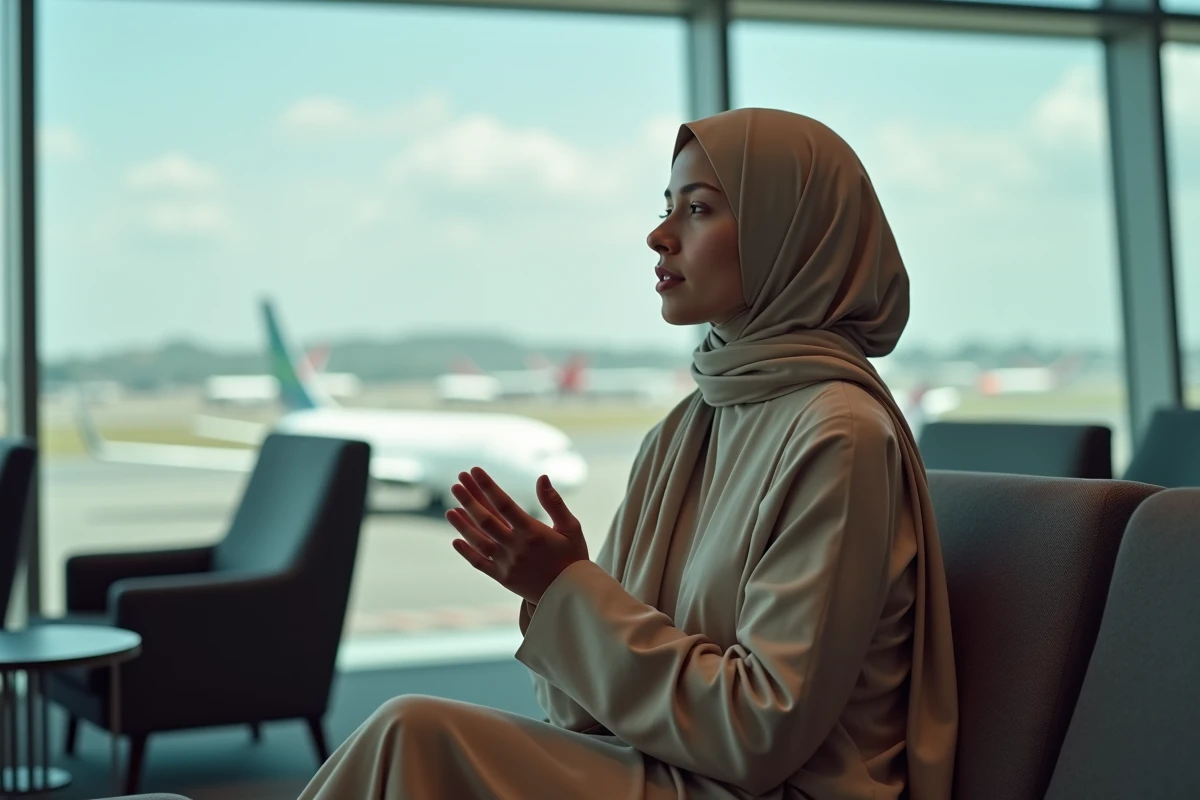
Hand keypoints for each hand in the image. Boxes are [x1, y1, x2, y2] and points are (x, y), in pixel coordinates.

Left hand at [447, 467, 589, 605]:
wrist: (571, 594)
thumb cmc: (574, 557)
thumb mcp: (571, 527)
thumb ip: (554, 502)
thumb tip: (542, 477)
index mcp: (533, 532)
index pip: (505, 504)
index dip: (488, 486)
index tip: (475, 470)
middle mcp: (517, 547)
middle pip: (486, 520)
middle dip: (469, 500)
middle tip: (456, 484)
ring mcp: (508, 564)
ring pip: (479, 541)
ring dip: (463, 525)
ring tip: (450, 510)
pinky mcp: (503, 578)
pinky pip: (480, 564)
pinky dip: (467, 552)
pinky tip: (455, 540)